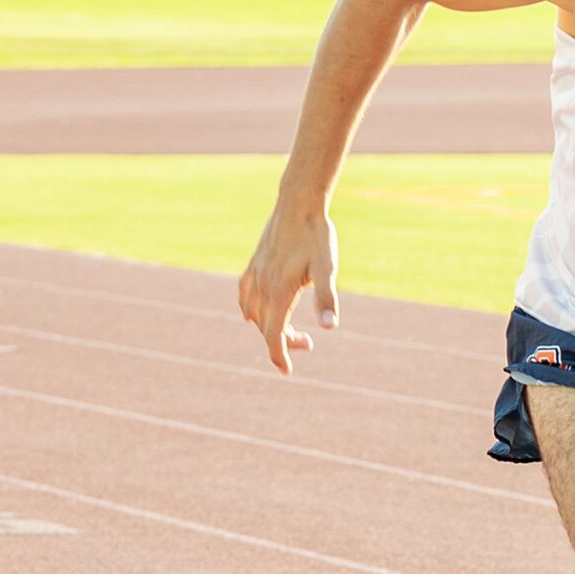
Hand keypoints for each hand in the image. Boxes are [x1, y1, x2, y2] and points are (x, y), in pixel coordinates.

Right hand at [238, 205, 338, 375]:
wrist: (298, 202)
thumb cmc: (317, 235)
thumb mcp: (328, 268)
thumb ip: (327, 297)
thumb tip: (330, 326)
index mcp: (280, 291)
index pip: (274, 335)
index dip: (279, 356)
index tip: (287, 371)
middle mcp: (263, 286)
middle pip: (266, 328)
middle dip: (283, 343)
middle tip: (307, 343)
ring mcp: (256, 274)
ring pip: (255, 314)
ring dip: (269, 328)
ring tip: (291, 330)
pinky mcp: (254, 264)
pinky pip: (244, 296)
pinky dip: (249, 310)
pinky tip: (252, 314)